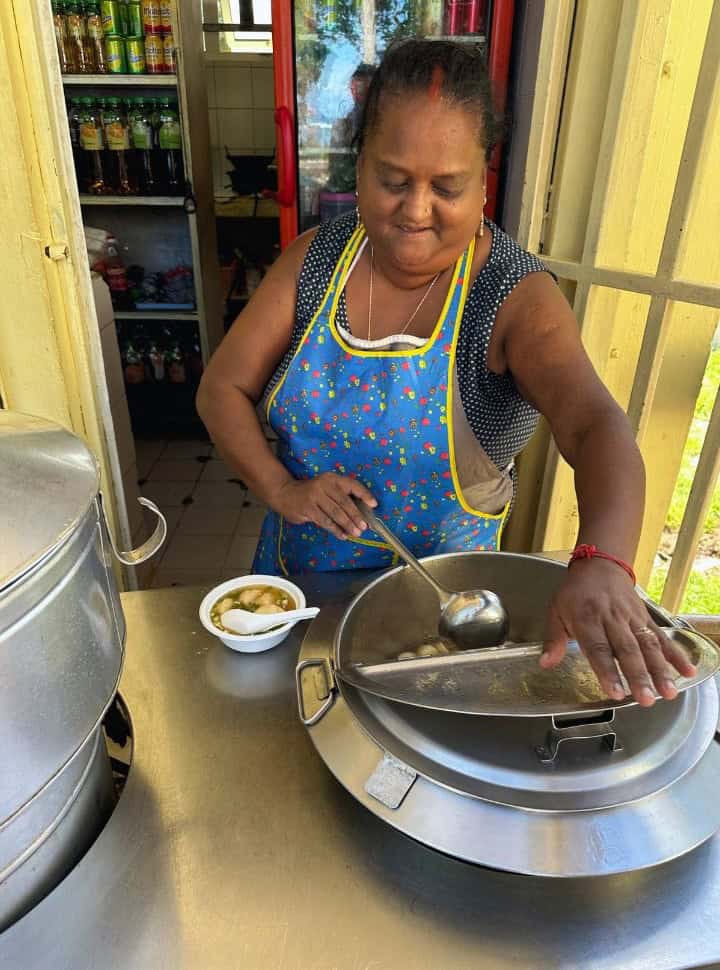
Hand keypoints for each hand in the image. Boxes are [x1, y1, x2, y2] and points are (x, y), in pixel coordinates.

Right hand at [273, 473, 376, 540]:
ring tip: (356, 533)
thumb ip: (340, 496)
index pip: (352, 485)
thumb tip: (360, 513)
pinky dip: (335, 529)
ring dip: (347, 524)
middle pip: (345, 502)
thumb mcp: (325, 488)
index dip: (364, 494)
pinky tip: (342, 535)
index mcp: (332, 479)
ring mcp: (315, 496)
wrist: (285, 493)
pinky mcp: (308, 508)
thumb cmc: (311, 493)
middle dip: (356, 516)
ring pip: (336, 513)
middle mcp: (324, 485)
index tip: (374, 505)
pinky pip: (325, 521)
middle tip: (364, 527)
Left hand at [541, 559, 696, 705]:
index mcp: (586, 618)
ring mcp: (632, 617)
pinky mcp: (646, 616)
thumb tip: (545, 664)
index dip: (607, 670)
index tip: (615, 691)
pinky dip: (675, 654)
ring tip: (668, 692)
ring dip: (660, 669)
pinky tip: (686, 671)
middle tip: (646, 699)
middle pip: (627, 649)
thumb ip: (553, 639)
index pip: (598, 648)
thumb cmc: (575, 592)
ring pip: (648, 644)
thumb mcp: (556, 610)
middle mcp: (612, 618)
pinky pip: (662, 636)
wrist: (600, 565)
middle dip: (638, 676)